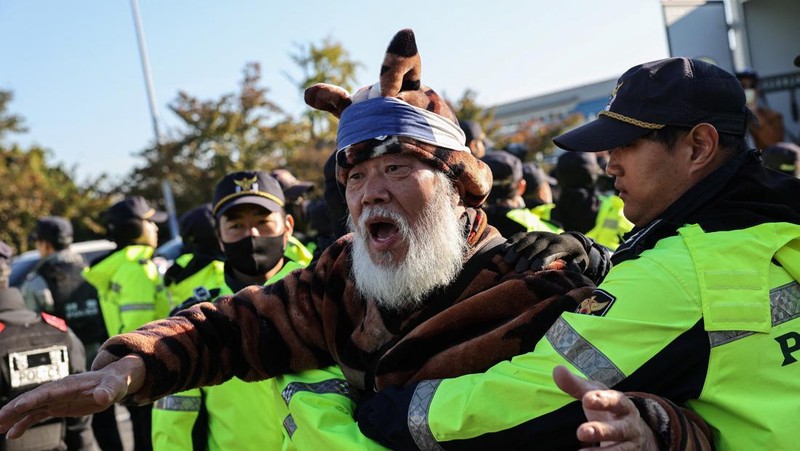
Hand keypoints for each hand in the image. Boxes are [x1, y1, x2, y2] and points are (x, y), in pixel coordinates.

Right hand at [0, 354, 144, 438]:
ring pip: (30, 408)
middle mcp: (58, 390)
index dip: (32, 398)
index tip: (17, 406)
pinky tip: (12, 433)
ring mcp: (56, 398)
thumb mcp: (115, 386)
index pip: (47, 391)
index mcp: (70, 384)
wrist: (115, 382)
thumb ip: (108, 391)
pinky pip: (37, 415)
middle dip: (14, 409)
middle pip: (32, 399)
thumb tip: (103, 397)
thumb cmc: (116, 382)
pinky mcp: (58, 406)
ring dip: (14, 417)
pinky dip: (24, 423)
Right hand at [505, 232, 588, 272]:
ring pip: (526, 240)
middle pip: (536, 246)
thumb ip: (577, 266)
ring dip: (516, 250)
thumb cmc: (574, 257)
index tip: (535, 268)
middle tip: (519, 269)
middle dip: (527, 257)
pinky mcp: (530, 234)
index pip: (551, 250)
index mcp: (561, 244)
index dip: (543, 258)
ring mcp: (538, 234)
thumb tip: (571, 268)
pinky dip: (511, 241)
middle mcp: (548, 237)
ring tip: (508, 261)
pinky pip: (520, 236)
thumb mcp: (581, 261)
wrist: (570, 242)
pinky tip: (504, 249)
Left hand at [553, 365, 657, 450]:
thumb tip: (557, 370)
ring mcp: (630, 445)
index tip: (586, 399)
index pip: (615, 401)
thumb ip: (576, 385)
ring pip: (620, 450)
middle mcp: (630, 426)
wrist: (637, 434)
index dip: (602, 400)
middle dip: (600, 431)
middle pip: (618, 429)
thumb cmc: (608, 410)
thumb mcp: (596, 395)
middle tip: (581, 432)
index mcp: (622, 405)